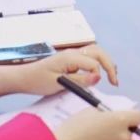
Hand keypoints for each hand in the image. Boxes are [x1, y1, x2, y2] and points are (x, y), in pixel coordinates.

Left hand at [0, 45, 118, 100]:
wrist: (24, 77)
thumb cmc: (37, 81)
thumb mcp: (58, 84)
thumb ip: (79, 80)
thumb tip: (98, 77)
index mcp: (70, 57)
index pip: (93, 63)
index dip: (98, 75)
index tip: (100, 87)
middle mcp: (73, 52)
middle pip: (99, 52)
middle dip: (110, 65)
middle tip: (115, 82)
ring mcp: (73, 54)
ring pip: (96, 52)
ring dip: (106, 62)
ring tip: (113, 77)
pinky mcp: (71, 59)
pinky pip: (89, 57)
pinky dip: (98, 64)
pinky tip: (100, 75)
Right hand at [54, 107, 139, 139]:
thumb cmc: (75, 127)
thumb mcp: (92, 112)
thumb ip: (107, 115)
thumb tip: (113, 118)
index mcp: (120, 119)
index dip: (132, 118)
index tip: (124, 121)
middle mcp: (124, 136)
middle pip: (134, 134)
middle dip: (124, 132)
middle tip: (109, 134)